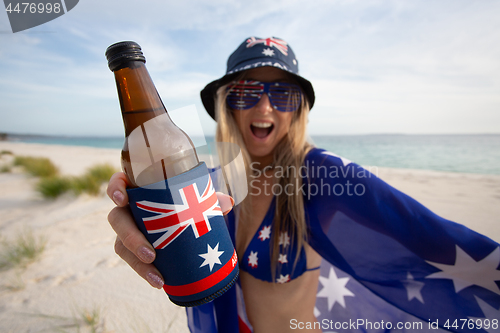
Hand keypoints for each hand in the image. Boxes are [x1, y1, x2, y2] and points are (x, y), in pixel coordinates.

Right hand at [106, 172, 234, 288]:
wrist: (182, 224)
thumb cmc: (185, 204)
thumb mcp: (196, 200)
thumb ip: (209, 199)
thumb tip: (228, 201)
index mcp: (139, 190)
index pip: (119, 183)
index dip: (115, 188)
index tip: (123, 199)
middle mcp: (128, 210)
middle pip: (117, 219)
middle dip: (130, 237)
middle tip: (150, 253)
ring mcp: (128, 230)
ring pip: (121, 245)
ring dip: (136, 262)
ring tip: (156, 274)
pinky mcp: (133, 249)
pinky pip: (133, 261)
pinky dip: (145, 272)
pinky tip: (159, 281)